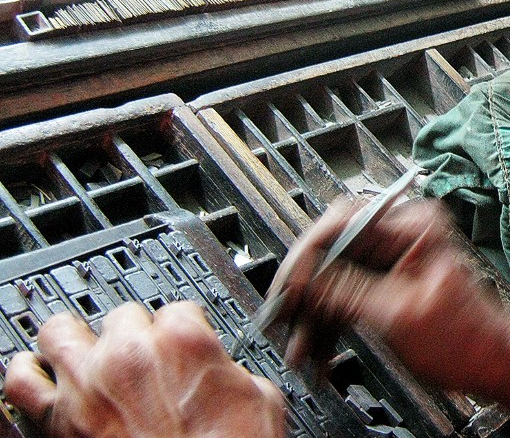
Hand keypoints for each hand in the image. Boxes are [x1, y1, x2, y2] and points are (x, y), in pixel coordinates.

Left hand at [4, 302, 284, 437]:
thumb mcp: (262, 403)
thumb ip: (233, 373)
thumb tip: (223, 374)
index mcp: (184, 342)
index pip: (179, 309)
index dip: (184, 331)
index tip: (184, 348)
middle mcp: (129, 355)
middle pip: (121, 315)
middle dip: (134, 335)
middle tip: (145, 361)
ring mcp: (86, 386)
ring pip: (60, 332)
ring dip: (76, 340)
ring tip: (86, 353)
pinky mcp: (55, 423)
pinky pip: (20, 381)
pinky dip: (28, 374)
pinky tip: (42, 376)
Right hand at [269, 198, 509, 392]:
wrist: (494, 362)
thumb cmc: (467, 338)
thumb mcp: (395, 313)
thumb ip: (345, 291)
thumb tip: (304, 277)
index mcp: (411, 225)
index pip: (339, 224)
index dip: (305, 259)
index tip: (288, 288)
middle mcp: (402, 233)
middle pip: (333, 251)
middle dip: (304, 291)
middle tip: (283, 318)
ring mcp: (396, 256)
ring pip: (336, 277)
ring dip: (314, 315)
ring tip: (299, 348)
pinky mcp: (391, 280)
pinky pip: (349, 294)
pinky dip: (331, 323)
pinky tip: (317, 350)